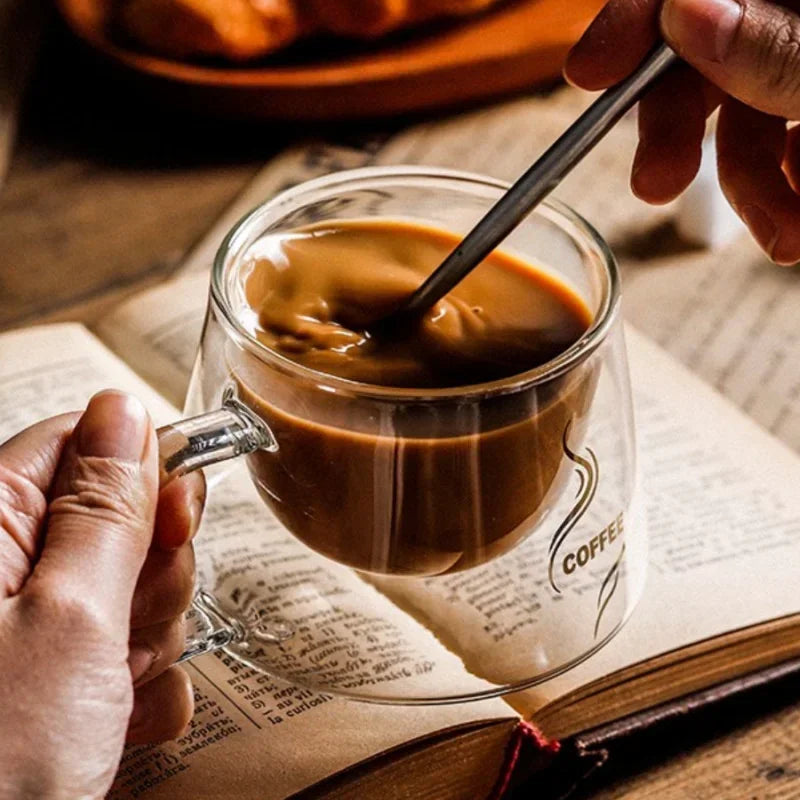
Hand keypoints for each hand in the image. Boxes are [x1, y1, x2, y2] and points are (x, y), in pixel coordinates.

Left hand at [0, 391, 203, 798]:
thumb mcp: (71, 619)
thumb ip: (106, 508)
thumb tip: (126, 409)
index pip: (83, 441)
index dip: (145, 469)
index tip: (179, 516)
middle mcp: (1, 568)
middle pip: (118, 517)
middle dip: (152, 571)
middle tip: (131, 624)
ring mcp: (29, 627)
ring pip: (131, 585)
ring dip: (150, 636)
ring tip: (116, 690)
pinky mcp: (53, 677)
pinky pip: (124, 648)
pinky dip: (142, 686)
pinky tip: (126, 723)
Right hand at [566, 0, 799, 263]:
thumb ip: (774, 48)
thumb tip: (685, 13)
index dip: (633, 21)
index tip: (587, 73)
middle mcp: (793, 19)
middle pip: (704, 56)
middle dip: (678, 133)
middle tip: (655, 186)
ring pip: (746, 113)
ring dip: (750, 187)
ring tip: (783, 236)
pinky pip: (780, 140)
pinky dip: (782, 186)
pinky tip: (797, 216)